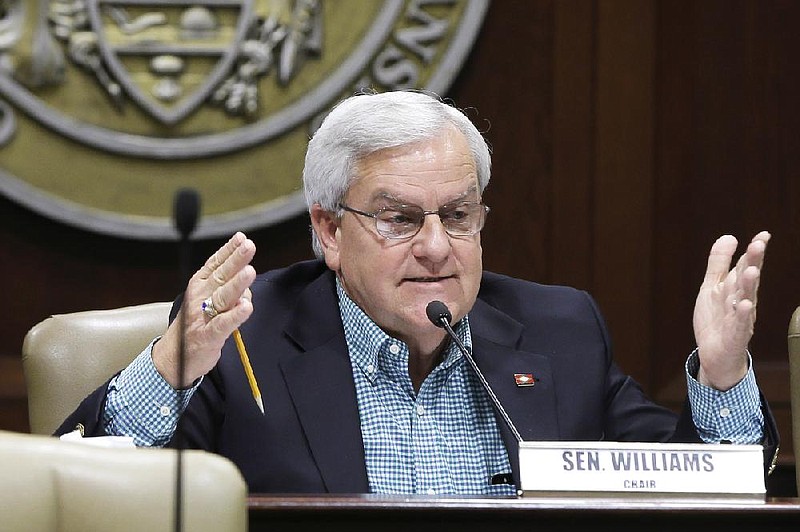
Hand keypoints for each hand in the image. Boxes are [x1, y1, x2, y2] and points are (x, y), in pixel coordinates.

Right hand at [153, 232, 256, 387]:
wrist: (172, 358)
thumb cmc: (194, 326)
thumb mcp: (205, 300)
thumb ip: (225, 286)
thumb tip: (245, 271)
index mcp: (199, 286)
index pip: (215, 264)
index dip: (229, 250)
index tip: (242, 238)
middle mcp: (200, 298)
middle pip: (221, 276)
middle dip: (236, 260)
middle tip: (249, 246)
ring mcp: (203, 317)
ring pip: (223, 297)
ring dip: (237, 284)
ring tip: (249, 272)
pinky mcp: (208, 337)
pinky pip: (223, 324)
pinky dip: (234, 316)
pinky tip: (246, 307)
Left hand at [693, 231, 769, 390]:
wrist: (714, 354)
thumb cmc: (716, 319)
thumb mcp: (712, 286)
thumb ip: (719, 263)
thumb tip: (729, 236)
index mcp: (735, 288)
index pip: (746, 265)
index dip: (754, 251)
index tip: (763, 235)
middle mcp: (741, 300)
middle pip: (748, 279)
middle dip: (753, 262)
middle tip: (758, 245)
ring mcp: (739, 318)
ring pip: (746, 299)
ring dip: (749, 285)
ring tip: (751, 270)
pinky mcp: (734, 335)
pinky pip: (740, 324)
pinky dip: (742, 314)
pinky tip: (744, 304)